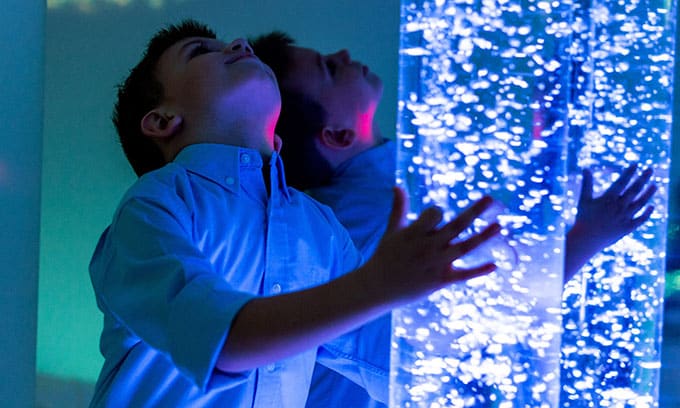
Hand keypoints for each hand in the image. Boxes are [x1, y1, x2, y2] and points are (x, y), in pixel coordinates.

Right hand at [363, 187, 500, 305]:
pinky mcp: (439, 281)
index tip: (433, 217)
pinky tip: (495, 265)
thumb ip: (398, 208)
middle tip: (491, 199)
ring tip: (500, 225)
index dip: (436, 212)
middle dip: (474, 212)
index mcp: (415, 233)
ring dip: (483, 237)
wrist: (377, 287)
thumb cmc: (385, 256)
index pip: (435, 214)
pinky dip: (478, 271)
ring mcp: (435, 264)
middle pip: (456, 226)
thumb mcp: (391, 231)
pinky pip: (463, 276)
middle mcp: (427, 247)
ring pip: (464, 248)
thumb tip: (397, 185)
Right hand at [575, 164, 655, 249]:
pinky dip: (647, 213)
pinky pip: (640, 219)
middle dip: (643, 178)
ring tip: (655, 185)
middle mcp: (619, 207)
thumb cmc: (583, 218)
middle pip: (634, 190)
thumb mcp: (584, 199)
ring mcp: (625, 217)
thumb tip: (585, 168)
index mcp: (608, 199)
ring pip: (640, 203)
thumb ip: (586, 183)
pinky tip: (651, 206)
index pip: (622, 182)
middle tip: (650, 169)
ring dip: (648, 193)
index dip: (629, 172)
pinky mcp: (627, 228)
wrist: (586, 239)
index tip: (635, 164)